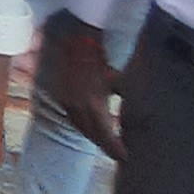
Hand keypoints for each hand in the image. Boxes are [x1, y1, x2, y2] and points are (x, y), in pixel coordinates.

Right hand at [40, 17, 122, 160]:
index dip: (114, 148)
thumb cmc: (105, 54)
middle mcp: (76, 104)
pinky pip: (72, 114)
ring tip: (105, 141)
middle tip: (117, 153)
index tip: (125, 158)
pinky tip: (90, 122)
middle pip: (89, 132)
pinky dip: (82, 123)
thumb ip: (125, 100)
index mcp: (92, 103)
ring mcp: (66, 98)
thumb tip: (132, 116)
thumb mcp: (121, 79)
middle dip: (103, 144)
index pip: (104, 134)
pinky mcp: (61, 91)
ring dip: (91, 135)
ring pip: (78, 124)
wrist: (79, 35)